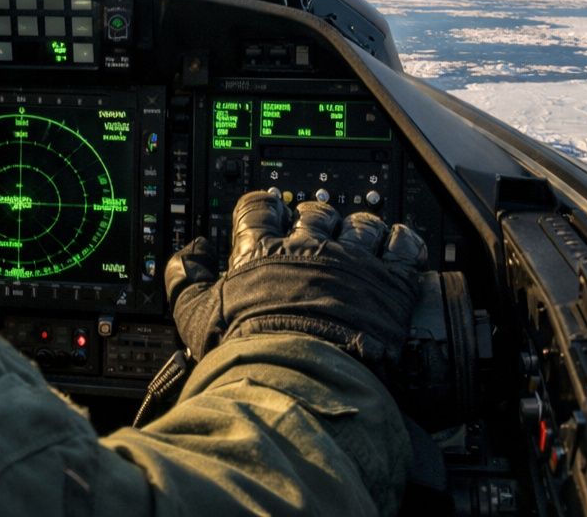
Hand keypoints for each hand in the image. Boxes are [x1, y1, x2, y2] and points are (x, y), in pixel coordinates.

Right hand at [164, 192, 425, 371]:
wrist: (300, 378)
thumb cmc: (248, 351)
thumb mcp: (196, 317)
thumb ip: (183, 280)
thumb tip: (187, 254)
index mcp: (262, 251)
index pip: (259, 208)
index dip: (264, 207)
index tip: (269, 211)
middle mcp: (308, 248)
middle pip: (314, 212)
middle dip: (314, 217)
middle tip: (317, 230)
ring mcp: (351, 262)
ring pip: (360, 224)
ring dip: (360, 227)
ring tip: (361, 237)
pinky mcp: (389, 282)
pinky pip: (403, 246)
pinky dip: (403, 240)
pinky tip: (400, 243)